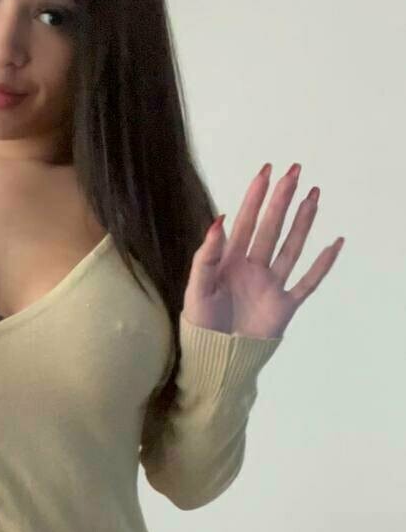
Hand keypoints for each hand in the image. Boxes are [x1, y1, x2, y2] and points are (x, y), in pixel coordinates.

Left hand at [182, 162, 344, 338]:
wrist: (215, 361)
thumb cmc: (200, 327)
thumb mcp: (196, 290)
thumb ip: (206, 257)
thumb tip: (218, 221)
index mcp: (229, 262)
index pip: (245, 222)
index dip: (255, 197)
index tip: (266, 171)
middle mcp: (253, 269)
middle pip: (271, 228)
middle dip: (282, 199)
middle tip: (294, 171)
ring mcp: (270, 286)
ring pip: (291, 248)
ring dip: (303, 222)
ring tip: (313, 196)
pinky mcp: (284, 306)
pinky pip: (308, 282)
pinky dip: (322, 265)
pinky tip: (334, 244)